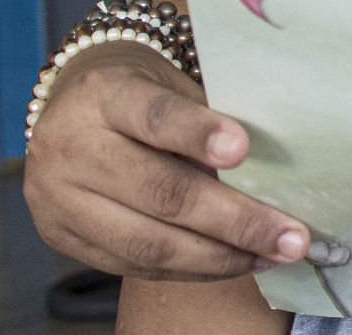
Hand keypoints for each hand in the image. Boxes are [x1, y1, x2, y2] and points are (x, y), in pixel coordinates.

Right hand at [23, 41, 312, 279]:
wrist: (68, 109)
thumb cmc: (143, 91)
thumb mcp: (171, 82)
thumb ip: (211, 116)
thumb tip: (280, 164)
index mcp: (104, 93)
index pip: (154, 116)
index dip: (199, 134)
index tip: (244, 150)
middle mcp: (72, 147)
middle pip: (160, 192)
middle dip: (235, 220)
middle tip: (292, 236)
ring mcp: (59, 199)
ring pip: (148, 242)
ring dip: (222, 256)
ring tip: (275, 256)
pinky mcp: (62, 238)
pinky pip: (136, 266)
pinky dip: (194, 269)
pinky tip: (239, 263)